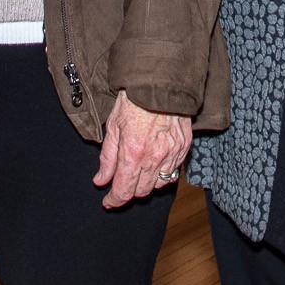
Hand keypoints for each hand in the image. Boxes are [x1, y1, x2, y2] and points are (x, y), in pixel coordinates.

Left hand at [94, 89, 191, 208]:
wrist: (159, 82)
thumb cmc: (133, 101)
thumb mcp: (113, 127)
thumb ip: (107, 158)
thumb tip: (100, 181)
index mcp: (133, 153)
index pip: (123, 190)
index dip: (114, 200)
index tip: (108, 202)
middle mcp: (154, 157)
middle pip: (141, 191)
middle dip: (129, 191)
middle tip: (121, 183)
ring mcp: (171, 154)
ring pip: (158, 185)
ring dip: (146, 184)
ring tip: (138, 172)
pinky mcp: (183, 148)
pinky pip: (173, 172)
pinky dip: (162, 173)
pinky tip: (154, 163)